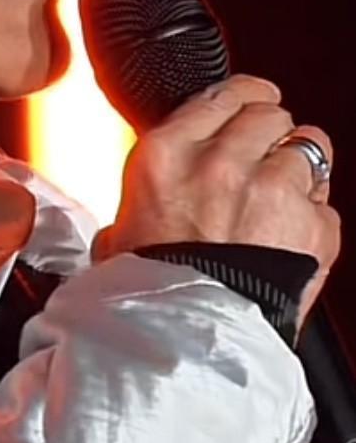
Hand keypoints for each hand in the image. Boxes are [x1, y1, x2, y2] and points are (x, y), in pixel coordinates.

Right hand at [91, 76, 340, 332]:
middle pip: (269, 114)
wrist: (185, 348)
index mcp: (167, 155)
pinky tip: (291, 241)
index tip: (249, 104)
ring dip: (301, 167)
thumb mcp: (118, 238)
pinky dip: (314, 220)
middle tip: (265, 157)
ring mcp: (274, 190)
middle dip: (271, 133)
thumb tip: (137, 214)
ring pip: (310, 145)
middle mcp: (222, 161)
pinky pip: (325, 204)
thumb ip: (139, 206)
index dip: (243, 98)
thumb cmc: (146, 300)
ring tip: (284, 197)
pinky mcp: (313, 225)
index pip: (222, 94)